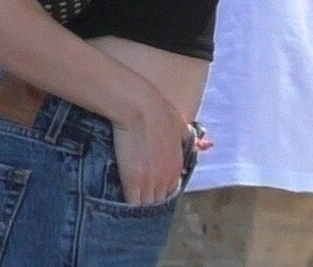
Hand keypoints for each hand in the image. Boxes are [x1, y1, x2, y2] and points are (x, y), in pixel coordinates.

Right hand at [110, 87, 186, 205]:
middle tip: (138, 196)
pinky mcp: (133, 182)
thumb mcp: (180, 125)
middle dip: (150, 200)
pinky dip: (127, 205)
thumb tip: (192, 144)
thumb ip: (186, 139)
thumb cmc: (159, 111)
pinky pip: (132, 203)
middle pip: (159, 201)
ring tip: (128, 202)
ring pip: (146, 205)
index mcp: (177, 166)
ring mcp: (150, 182)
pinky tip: (121, 204)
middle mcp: (166, 178)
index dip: (160, 190)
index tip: (150, 188)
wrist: (139, 107)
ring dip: (139, 205)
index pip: (171, 190)